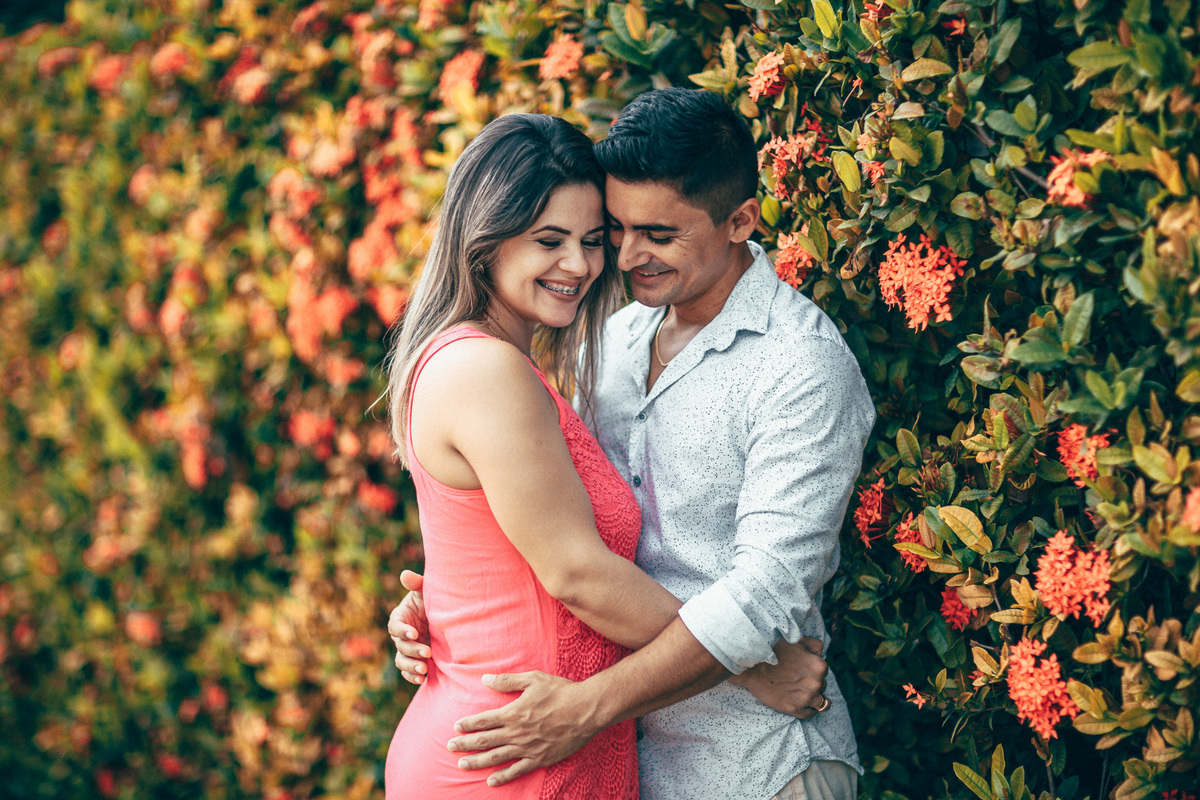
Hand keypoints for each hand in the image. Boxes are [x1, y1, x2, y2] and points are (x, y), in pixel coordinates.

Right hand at [387, 570, 429, 684]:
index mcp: (400, 618)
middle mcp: (401, 636)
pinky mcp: (416, 661)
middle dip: (413, 650)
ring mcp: (408, 650)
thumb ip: (417, 583)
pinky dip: (413, 677)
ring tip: (424, 670)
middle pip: (400, 646)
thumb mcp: (426, 591)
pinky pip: (408, 673)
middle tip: (428, 652)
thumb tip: (404, 574)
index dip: (402, 630)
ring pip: (402, 661)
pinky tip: (422, 680)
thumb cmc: (434, 601)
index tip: (414, 633)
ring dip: (411, 667)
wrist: (448, 619)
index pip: (395, 626)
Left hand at [447, 671, 600, 786]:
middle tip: (449, 748)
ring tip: (462, 765)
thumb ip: (507, 681)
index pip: (485, 720)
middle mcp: (517, 732)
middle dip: (465, 744)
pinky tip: (491, 781)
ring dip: (477, 761)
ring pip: (497, 757)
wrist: (586, 710)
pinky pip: (518, 770)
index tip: (455, 727)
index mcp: (514, 712)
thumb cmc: (560, 691)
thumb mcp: (533, 679)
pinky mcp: (540, 758)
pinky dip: (503, 776)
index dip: (469, 724)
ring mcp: (528, 747)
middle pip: (485, 740)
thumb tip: (485, 679)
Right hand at [729, 636, 827, 718]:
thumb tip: (820, 654)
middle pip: (823, 686)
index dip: (814, 670)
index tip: (803, 669)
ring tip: (802, 693)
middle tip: (798, 679)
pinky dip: (807, 709)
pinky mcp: (794, 709)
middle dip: (813, 683)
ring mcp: (806, 698)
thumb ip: (814, 645)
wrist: (752, 666)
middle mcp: (816, 684)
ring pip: (821, 703)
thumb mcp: (796, 640)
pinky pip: (810, 714)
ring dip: (813, 698)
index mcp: (819, 666)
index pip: (824, 672)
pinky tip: (800, 702)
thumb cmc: (773, 650)